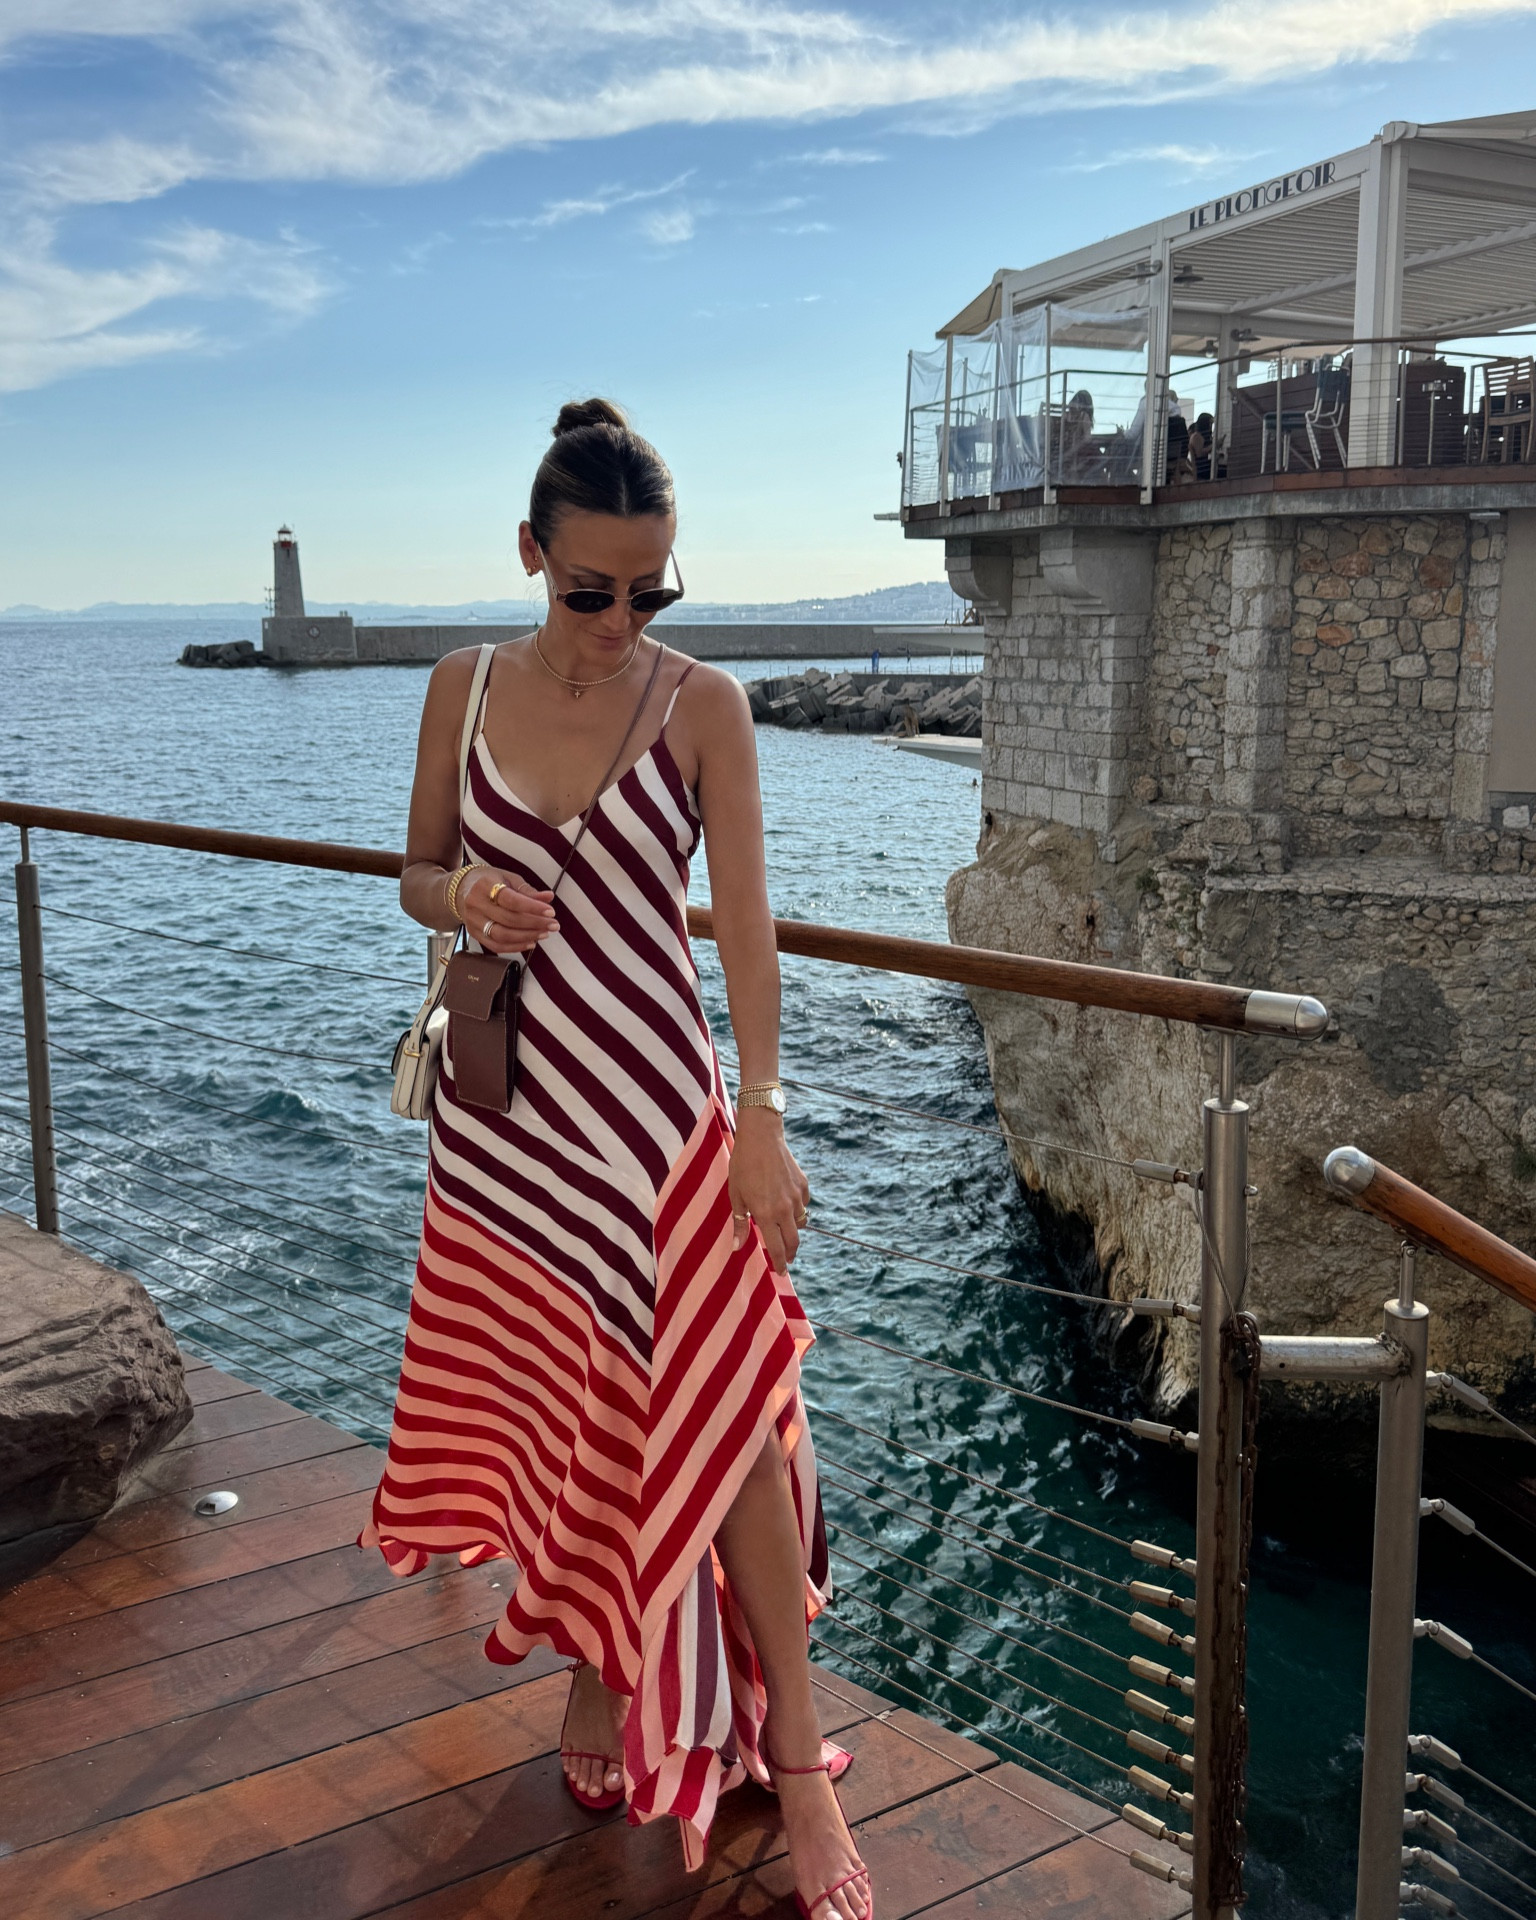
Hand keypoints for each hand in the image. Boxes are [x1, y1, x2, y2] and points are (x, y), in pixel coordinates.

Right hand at [458, 867, 557, 953]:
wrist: (461, 890)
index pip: (511, 900)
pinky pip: (496, 946)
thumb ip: (528, 890)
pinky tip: (531, 942)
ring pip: (502, 935)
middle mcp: (475, 904)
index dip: (532, 907)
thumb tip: (548, 898)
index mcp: (484, 886)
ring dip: (526, 937)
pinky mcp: (474, 934)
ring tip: (544, 933)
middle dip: (534, 924)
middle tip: (553, 925)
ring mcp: (473, 921)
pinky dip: (515, 947)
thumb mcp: (508, 878)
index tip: (551, 912)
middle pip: (508, 919)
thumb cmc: (489, 882)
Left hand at [729, 1109, 810, 1273]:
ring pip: (800, 1223)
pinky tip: (787, 1205)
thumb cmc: (743, 1165)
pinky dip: (797, 1210)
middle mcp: (784, 1209)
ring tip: (784, 1233)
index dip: (779, 1263)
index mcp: (765, 1214)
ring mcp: (796, 1197)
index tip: (781, 1273)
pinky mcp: (803, 1185)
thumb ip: (739, 1223)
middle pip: (793, 1241)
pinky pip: (803, 1205)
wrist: (761, 1137)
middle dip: (790, 1254)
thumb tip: (737, 1248)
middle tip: (785, 1260)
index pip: (776, 1248)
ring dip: (793, 1232)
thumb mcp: (735, 1195)